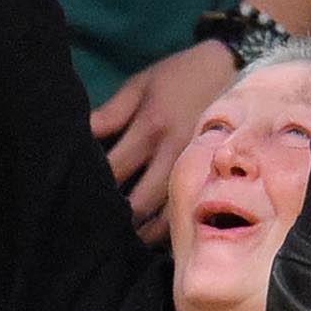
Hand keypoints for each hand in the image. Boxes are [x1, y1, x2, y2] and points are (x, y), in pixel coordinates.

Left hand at [92, 41, 237, 236]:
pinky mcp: (214, 178)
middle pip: (138, 205)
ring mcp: (198, 170)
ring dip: (142, 234)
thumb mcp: (140, 86)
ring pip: (166, 220)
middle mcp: (175, 154)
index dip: (91, 189)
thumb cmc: (180, 77)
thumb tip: (76, 138)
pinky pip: (190, 214)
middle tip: (95, 231)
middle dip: (116, 222)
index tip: (75, 198)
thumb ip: (108, 115)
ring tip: (121, 242)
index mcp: (152, 128)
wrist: (236, 68)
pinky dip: (169, 231)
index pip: (113, 172)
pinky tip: (152, 235)